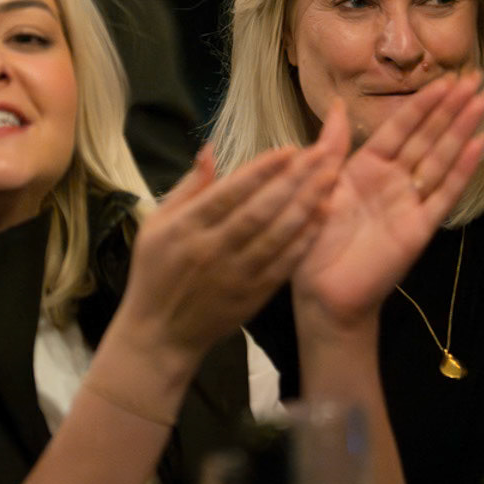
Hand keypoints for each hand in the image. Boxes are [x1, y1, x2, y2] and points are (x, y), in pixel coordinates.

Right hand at [116, 141, 340, 363]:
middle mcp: (213, 249)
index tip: (288, 149)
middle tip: (320, 155)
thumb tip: (210, 149)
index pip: (230, 192)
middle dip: (291, 180)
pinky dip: (304, 239)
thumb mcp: (156, 225)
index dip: (261, 170)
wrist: (161, 333)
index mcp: (186, 227)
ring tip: (328, 179)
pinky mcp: (253, 295)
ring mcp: (236, 275)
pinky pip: (284, 263)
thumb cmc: (154, 273)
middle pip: (259, 210)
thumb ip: (187, 188)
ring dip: (305, 206)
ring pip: (276, 235)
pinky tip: (323, 218)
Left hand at [293, 74, 483, 329]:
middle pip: (428, 137)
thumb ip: (332, 146)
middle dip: (451, 108)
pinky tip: (479, 144)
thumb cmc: (314, 241)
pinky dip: (462, 170)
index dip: (423, 104)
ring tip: (483, 101)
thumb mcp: (319, 185)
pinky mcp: (420, 228)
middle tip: (476, 79)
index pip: (401, 127)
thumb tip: (341, 107)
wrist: (322, 291)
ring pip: (441, 158)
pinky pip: (443, 194)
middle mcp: (393, 181)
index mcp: (367, 167)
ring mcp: (410, 203)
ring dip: (462, 130)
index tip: (446, 79)